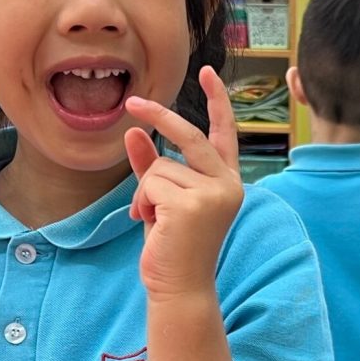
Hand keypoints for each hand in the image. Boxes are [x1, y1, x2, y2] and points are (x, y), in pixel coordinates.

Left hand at [122, 67, 243, 300]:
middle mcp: (228, 185)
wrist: (179, 289)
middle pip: (188, 135)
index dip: (218, 102)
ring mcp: (214, 194)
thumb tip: (135, 133)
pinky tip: (152, 225)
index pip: (224, 133)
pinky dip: (142, 202)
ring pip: (160, 166)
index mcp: (227, 182)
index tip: (208, 72)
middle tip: (131, 103)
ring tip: (153, 220)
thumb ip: (153, 167)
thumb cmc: (172, 248)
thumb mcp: (161, 201)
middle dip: (158, 116)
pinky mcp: (193, 204)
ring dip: (146, 192)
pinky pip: (151, 182)